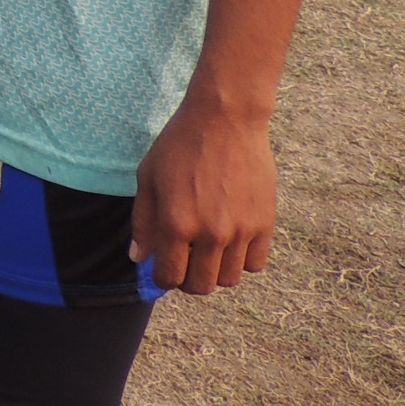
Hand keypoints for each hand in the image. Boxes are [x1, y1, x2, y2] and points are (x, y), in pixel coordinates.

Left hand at [132, 93, 277, 294]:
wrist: (225, 119)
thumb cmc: (179, 145)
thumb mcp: (148, 178)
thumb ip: (143, 222)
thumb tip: (139, 258)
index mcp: (177, 224)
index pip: (170, 276)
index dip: (163, 278)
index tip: (163, 269)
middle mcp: (211, 234)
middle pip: (202, 286)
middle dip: (189, 280)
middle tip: (185, 262)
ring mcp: (241, 231)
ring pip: (230, 279)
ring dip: (216, 271)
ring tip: (208, 249)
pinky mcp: (265, 223)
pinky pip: (256, 263)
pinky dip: (242, 260)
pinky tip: (231, 240)